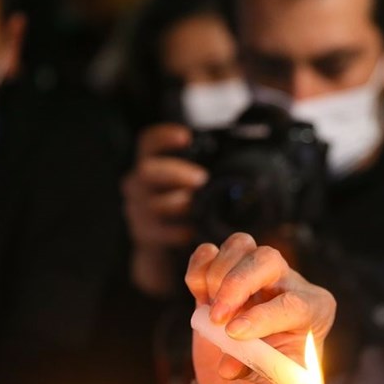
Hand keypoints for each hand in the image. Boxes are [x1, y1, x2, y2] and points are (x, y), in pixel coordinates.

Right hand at [122, 123, 207, 295]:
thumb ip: (205, 170)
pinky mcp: (143, 234)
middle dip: (175, 173)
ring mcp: (138, 210)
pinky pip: (158, 231)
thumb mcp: (194, 184)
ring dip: (178, 203)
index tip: (186, 137)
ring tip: (196, 206)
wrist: (167, 245)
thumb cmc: (187, 206)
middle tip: (201, 178)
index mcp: (152, 165)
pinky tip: (190, 231)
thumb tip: (245, 154)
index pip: (149, 143)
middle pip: (148, 171)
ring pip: (153, 203)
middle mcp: (139, 185)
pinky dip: (176, 231)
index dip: (164, 137)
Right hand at [182, 233, 334, 383]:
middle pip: (268, 259)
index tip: (236, 334)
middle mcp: (289, 285)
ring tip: (213, 315)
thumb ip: (261, 374)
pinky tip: (200, 297)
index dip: (263, 317)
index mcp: (314, 312)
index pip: (294, 303)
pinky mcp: (223, 274)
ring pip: (240, 246)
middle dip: (238, 284)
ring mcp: (255, 275)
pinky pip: (209, 253)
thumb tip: (230, 365)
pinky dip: (199, 271)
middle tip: (218, 317)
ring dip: (217, 277)